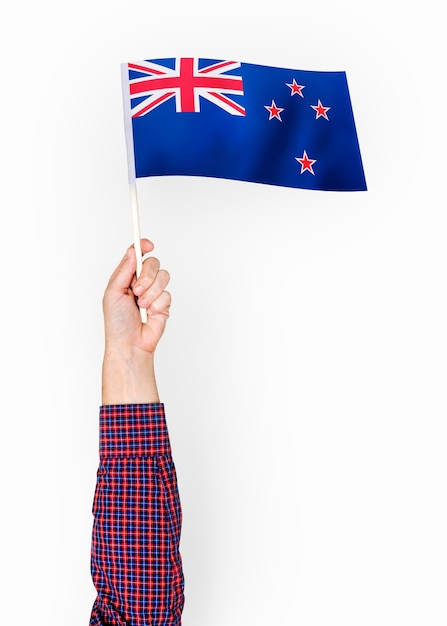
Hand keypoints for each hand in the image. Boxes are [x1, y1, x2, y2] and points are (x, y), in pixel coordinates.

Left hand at [103, 239, 170, 355]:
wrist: (130, 343)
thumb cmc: (117, 322)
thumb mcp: (113, 292)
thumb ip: (124, 270)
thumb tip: (133, 251)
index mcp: (126, 277)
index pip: (137, 255)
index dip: (143, 246)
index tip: (148, 245)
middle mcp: (141, 282)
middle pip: (153, 263)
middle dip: (147, 275)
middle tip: (137, 290)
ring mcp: (154, 292)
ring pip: (163, 277)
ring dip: (151, 292)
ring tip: (142, 305)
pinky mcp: (164, 303)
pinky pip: (167, 294)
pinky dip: (157, 304)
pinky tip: (150, 314)